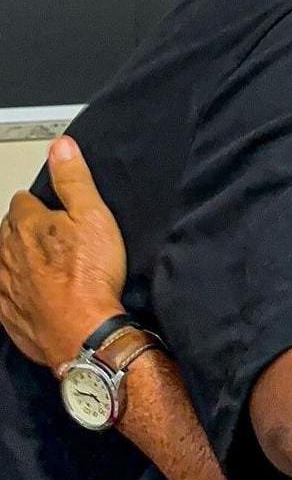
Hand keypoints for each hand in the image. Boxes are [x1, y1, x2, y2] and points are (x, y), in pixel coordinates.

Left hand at [0, 137, 126, 371]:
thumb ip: (74, 180)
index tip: (50, 205)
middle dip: (21, 228)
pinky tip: (19, 290)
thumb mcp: (94, 216)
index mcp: (28, 226)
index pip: (23, 201)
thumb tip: (61, 147)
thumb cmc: (91, 275)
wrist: (84, 332)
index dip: (38, 201)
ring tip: (30, 257)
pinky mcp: (7, 314)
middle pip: (6, 231)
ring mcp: (4, 286)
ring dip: (11, 257)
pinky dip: (7, 288)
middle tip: (43, 230)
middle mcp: (8, 254)